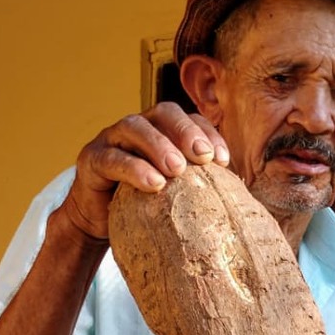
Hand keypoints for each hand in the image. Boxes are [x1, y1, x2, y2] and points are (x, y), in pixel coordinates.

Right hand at [63, 104, 229, 239]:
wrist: (98, 222)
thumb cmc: (142, 206)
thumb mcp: (175, 196)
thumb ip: (200, 189)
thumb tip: (242, 200)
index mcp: (162, 132)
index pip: (188, 120)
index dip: (207, 133)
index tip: (223, 161)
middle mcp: (137, 128)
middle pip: (162, 112)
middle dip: (185, 131)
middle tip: (203, 156)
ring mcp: (111, 139)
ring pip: (135, 127)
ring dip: (160, 145)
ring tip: (178, 170)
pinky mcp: (92, 158)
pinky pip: (113, 157)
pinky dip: (134, 169)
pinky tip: (154, 185)